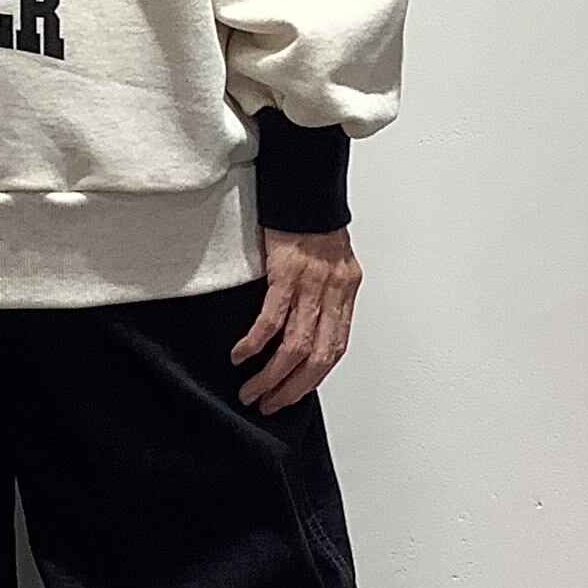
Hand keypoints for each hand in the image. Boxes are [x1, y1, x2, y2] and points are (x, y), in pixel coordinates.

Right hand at [231, 227, 360, 412]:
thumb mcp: (329, 259)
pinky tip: (242, 355)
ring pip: (296, 344)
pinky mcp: (286, 271)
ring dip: (272, 374)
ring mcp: (311, 282)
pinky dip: (256, 342)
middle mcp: (333, 290)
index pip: (336, 346)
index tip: (294, 395)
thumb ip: (324, 292)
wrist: (304, 182)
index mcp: (346, 289)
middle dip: (293, 387)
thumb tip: (309, 323)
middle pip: (318, 355)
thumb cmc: (311, 218)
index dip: (315, 377)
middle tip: (270, 404)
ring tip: (252, 391)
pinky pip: (272, 317)